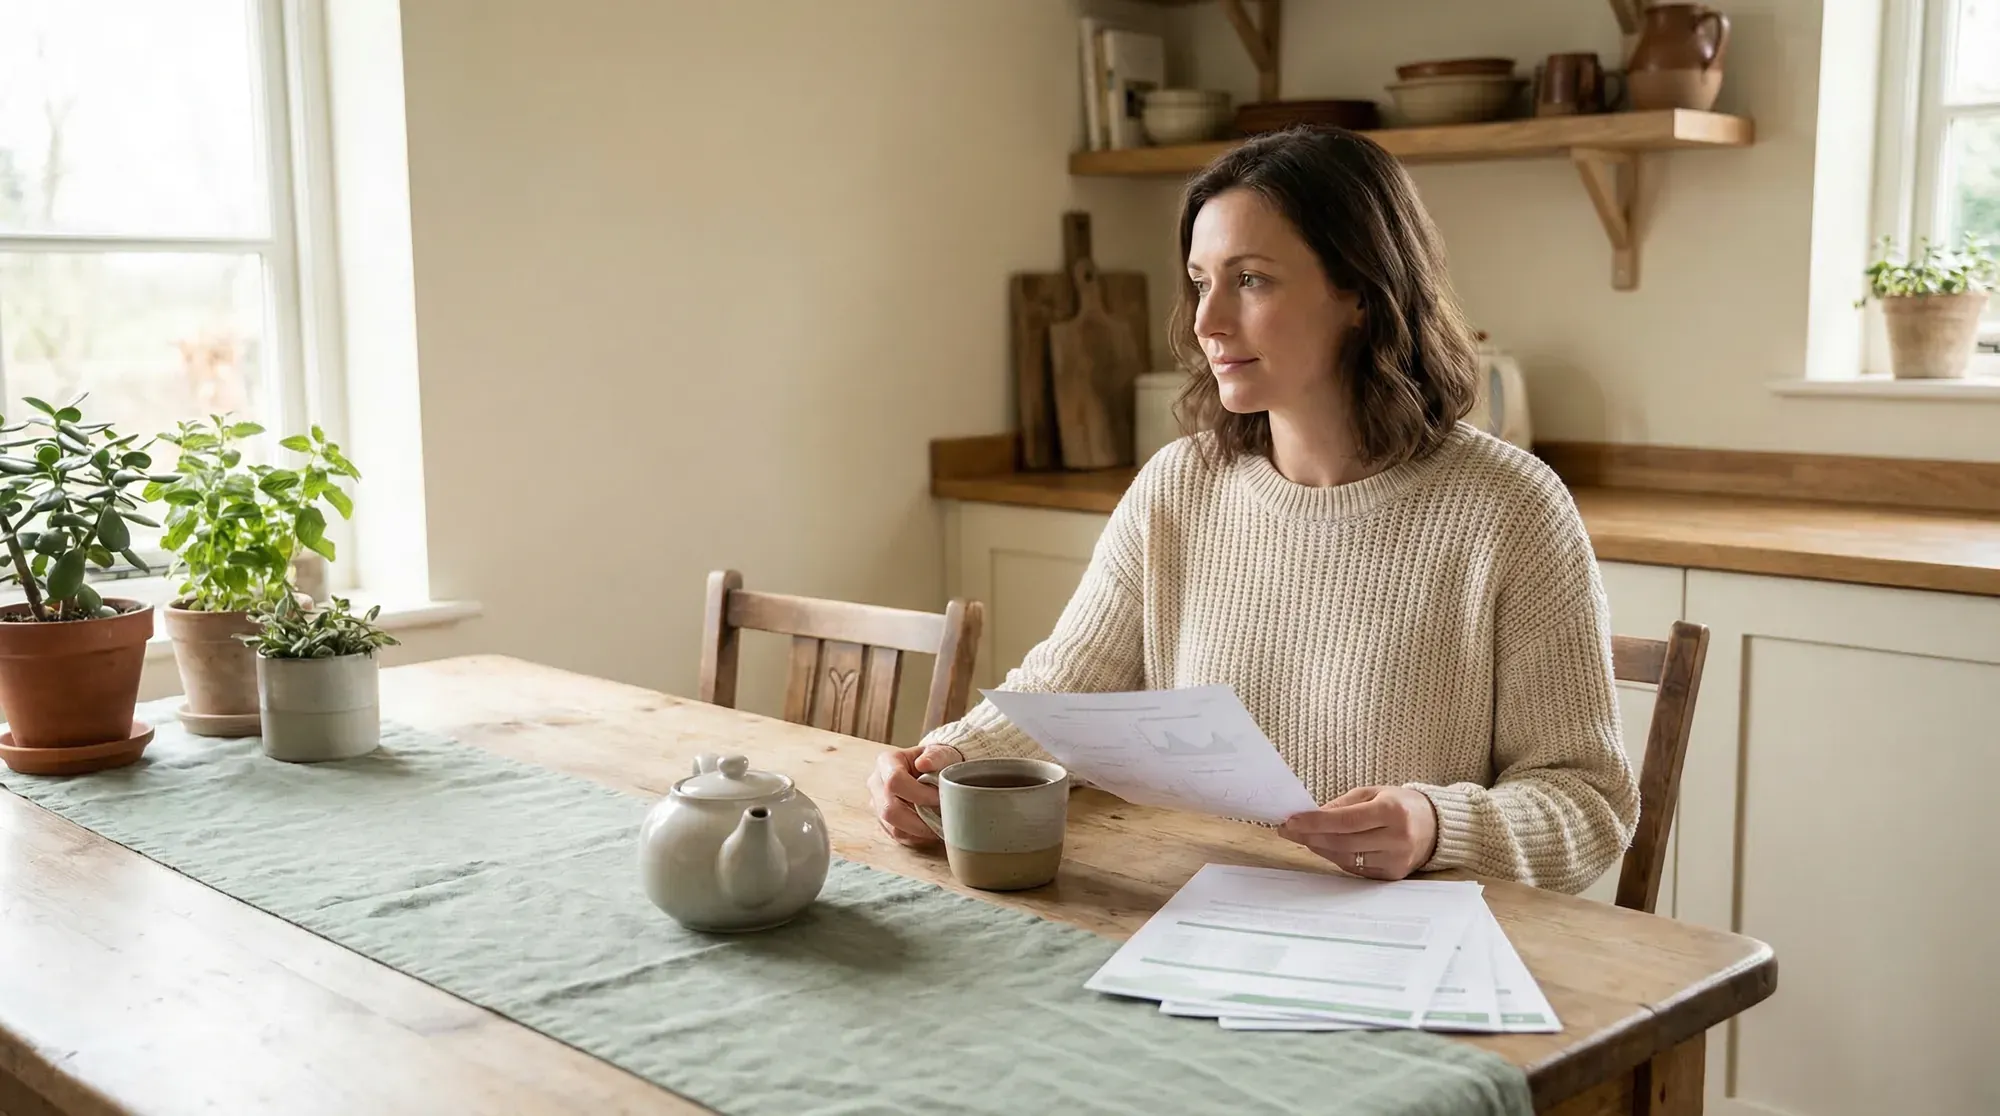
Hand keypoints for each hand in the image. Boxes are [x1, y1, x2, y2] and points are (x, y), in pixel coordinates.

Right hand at [866, 743, 963, 847]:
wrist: (932, 771)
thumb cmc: (935, 761)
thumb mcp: (940, 753)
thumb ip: (935, 756)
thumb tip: (923, 763)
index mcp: (886, 762)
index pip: (894, 781)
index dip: (919, 794)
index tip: (940, 798)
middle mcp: (876, 783)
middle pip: (888, 810)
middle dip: (918, 820)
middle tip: (942, 819)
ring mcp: (877, 804)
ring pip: (892, 827)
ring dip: (919, 831)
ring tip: (938, 826)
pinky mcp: (883, 821)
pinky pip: (897, 835)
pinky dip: (917, 836)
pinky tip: (931, 829)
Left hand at [1278, 786, 1438, 880]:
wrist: (1435, 826)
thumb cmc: (1400, 805)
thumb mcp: (1373, 793)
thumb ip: (1342, 805)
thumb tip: (1311, 816)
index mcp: (1392, 811)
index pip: (1345, 820)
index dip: (1315, 823)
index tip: (1290, 821)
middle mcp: (1397, 838)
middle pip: (1342, 842)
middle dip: (1310, 837)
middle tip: (1288, 830)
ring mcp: (1396, 860)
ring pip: (1345, 858)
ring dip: (1319, 848)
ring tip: (1304, 837)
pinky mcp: (1392, 875)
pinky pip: (1355, 869)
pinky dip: (1336, 858)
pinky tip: (1325, 848)